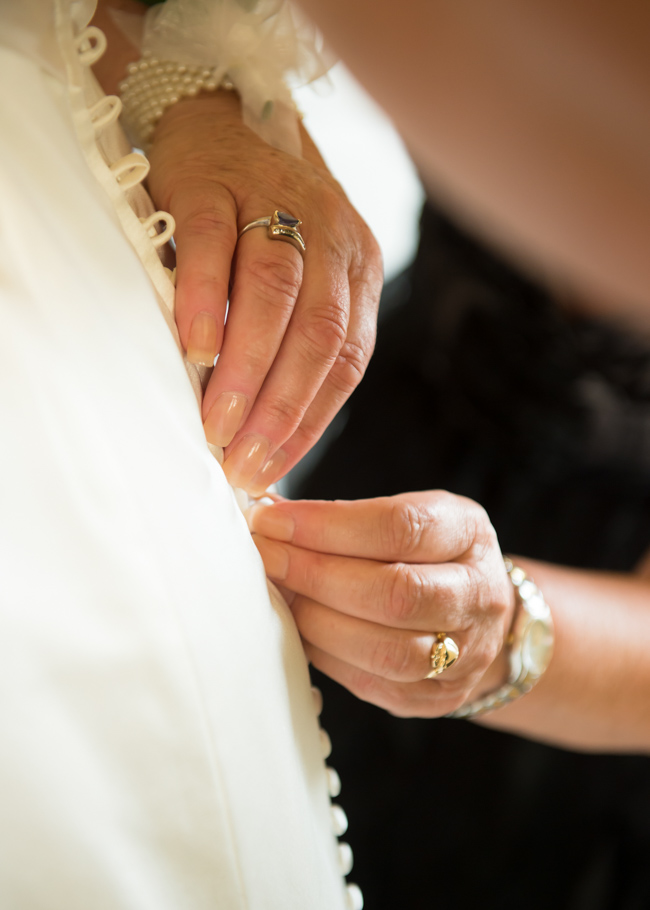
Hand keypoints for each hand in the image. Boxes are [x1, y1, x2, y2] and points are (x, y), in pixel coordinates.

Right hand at [147, 91, 381, 491]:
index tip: (273, 465)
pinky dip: (206, 299)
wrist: (223, 122)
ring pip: (273, 294)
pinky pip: (214, 244)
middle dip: (282, 406)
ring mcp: (275, 204)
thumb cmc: (260, 221)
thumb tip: (266, 435)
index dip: (311, 418)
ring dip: (247, 368)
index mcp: (356, 269)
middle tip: (245, 459)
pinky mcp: (216, 185)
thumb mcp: (300, 276)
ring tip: (218, 423)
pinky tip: (195, 348)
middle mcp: (329, 236)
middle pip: (317, 332)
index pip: (346, 359)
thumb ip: (294, 341)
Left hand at [249, 492, 515, 715]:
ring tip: (279, 593)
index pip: (400, 528)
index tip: (273, 518)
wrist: (480, 615)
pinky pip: (370, 683)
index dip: (328, 525)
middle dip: (316, 574)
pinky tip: (298, 628)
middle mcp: (478, 597)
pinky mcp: (435, 697)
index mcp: (469, 535)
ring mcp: (464, 655)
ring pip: (385, 650)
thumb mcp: (409, 514)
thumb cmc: (430, 553)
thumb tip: (269, 514)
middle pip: (395, 594)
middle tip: (266, 556)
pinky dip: (325, 653)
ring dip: (317, 619)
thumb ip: (349, 516)